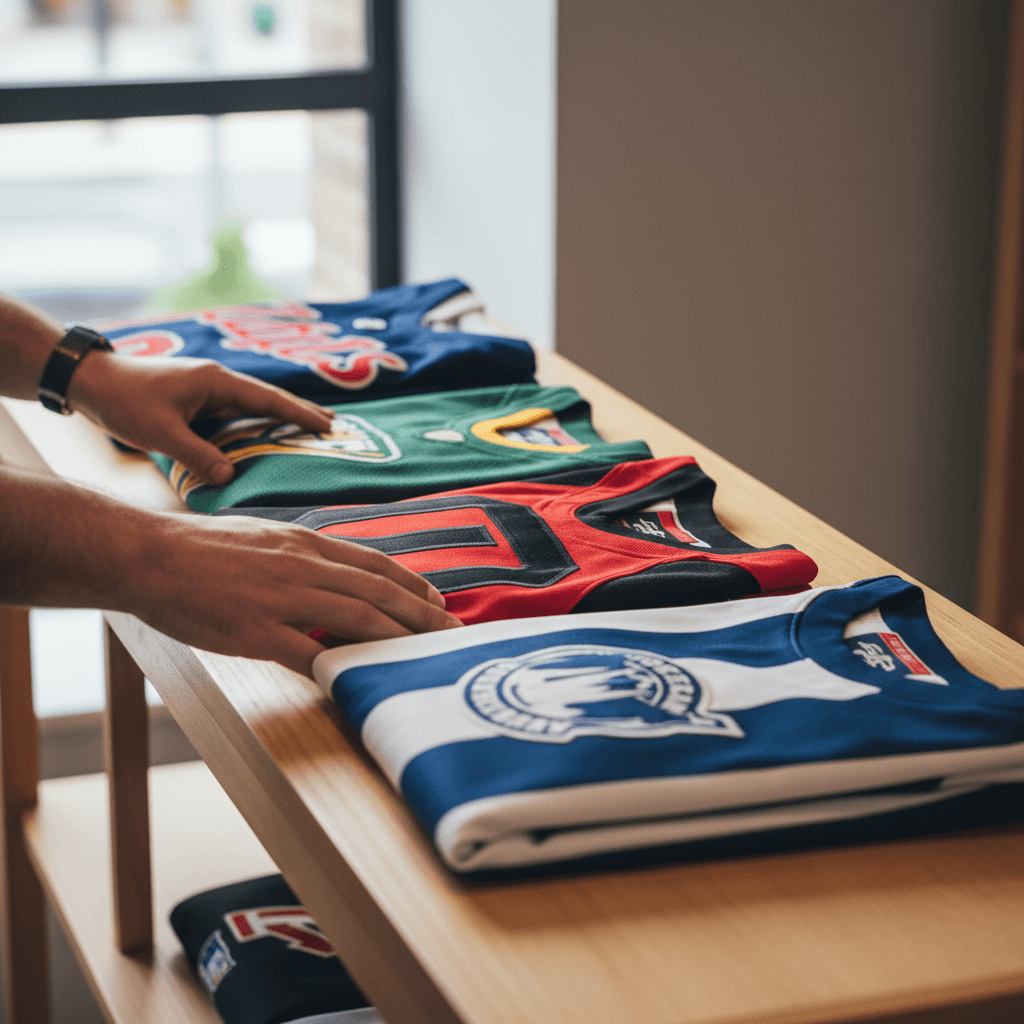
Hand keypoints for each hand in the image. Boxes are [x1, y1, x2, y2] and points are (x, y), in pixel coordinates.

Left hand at [67, 352, 333, 485]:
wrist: (90, 380)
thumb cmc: (124, 401)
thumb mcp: (160, 432)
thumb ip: (198, 455)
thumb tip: (230, 477)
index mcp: (216, 382)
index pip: (268, 398)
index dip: (300, 413)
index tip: (329, 425)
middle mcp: (218, 382)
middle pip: (269, 398)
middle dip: (301, 411)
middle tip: (334, 425)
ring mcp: (208, 390)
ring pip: (254, 406)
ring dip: (281, 417)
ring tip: (311, 429)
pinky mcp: (198, 401)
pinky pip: (237, 414)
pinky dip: (258, 423)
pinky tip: (268, 434)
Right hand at [135, 513, 461, 674]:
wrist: (148, 555)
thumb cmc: (199, 548)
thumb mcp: (262, 537)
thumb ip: (299, 555)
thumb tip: (329, 572)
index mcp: (304, 543)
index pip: (373, 562)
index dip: (411, 582)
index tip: (437, 598)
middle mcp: (302, 566)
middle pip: (378, 591)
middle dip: (422, 613)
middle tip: (454, 631)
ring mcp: (281, 598)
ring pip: (358, 619)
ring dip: (400, 639)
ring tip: (427, 655)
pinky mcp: (256, 632)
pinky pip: (309, 653)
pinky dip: (341, 667)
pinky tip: (364, 680)